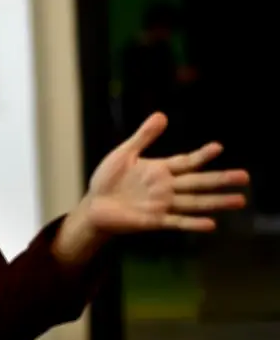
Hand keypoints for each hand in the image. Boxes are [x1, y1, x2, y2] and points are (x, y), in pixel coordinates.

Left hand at [84, 112, 248, 233]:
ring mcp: (162, 204)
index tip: (218, 146)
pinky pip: (177, 221)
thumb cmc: (107, 179)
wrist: (94, 206)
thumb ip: (143, 136)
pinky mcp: (154, 221)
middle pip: (198, 182)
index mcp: (160, 170)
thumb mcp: (124, 154)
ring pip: (195, 202)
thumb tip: (162, 115)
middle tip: (245, 177)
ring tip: (239, 200)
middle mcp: (166, 187)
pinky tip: (211, 224)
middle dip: (221, 179)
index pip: (187, 161)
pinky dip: (193, 223)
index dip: (202, 155)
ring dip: (216, 202)